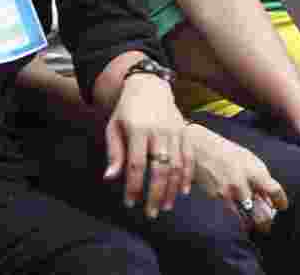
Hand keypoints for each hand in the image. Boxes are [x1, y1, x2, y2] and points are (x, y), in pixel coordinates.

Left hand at [104, 74, 193, 218]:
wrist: (150, 87)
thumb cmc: (127, 111)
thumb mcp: (113, 128)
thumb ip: (114, 153)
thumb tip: (110, 178)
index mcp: (138, 130)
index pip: (136, 165)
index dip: (133, 186)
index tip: (130, 203)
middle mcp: (160, 131)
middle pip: (160, 168)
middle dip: (155, 193)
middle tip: (151, 213)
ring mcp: (175, 131)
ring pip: (177, 165)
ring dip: (172, 188)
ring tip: (165, 206)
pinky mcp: (185, 131)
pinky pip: (189, 156)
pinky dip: (188, 175)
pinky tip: (182, 191)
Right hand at [188, 123, 288, 232]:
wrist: (202, 149)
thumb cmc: (230, 154)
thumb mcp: (250, 161)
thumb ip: (260, 178)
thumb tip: (269, 197)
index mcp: (254, 170)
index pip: (273, 190)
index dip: (281, 201)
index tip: (283, 207)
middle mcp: (241, 183)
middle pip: (258, 209)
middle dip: (265, 219)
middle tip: (269, 224)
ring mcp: (227, 192)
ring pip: (244, 213)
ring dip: (251, 221)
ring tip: (258, 225)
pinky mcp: (216, 196)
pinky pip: (231, 207)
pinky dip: (237, 211)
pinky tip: (239, 211)